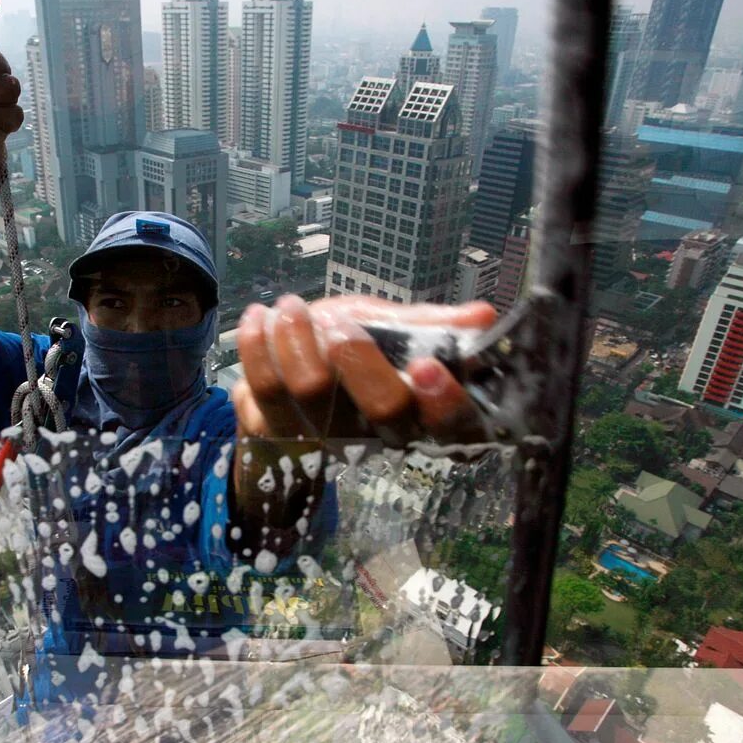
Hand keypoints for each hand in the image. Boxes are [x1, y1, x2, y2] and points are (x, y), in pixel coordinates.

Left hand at [233, 295, 497, 447]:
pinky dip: (259, 345)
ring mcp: (326, 436)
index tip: (425, 366)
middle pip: (386, 413)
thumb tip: (483, 316)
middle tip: (345, 327)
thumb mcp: (393, 327)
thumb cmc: (351, 342)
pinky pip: (265, 390)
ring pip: (316, 395)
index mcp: (421, 411)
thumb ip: (431, 324)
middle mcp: (379, 434)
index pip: (455, 428)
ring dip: (300, 340)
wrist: (288, 357)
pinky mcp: (276, 430)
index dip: (445, 404)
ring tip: (291, 307)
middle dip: (365, 364)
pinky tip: (259, 318)